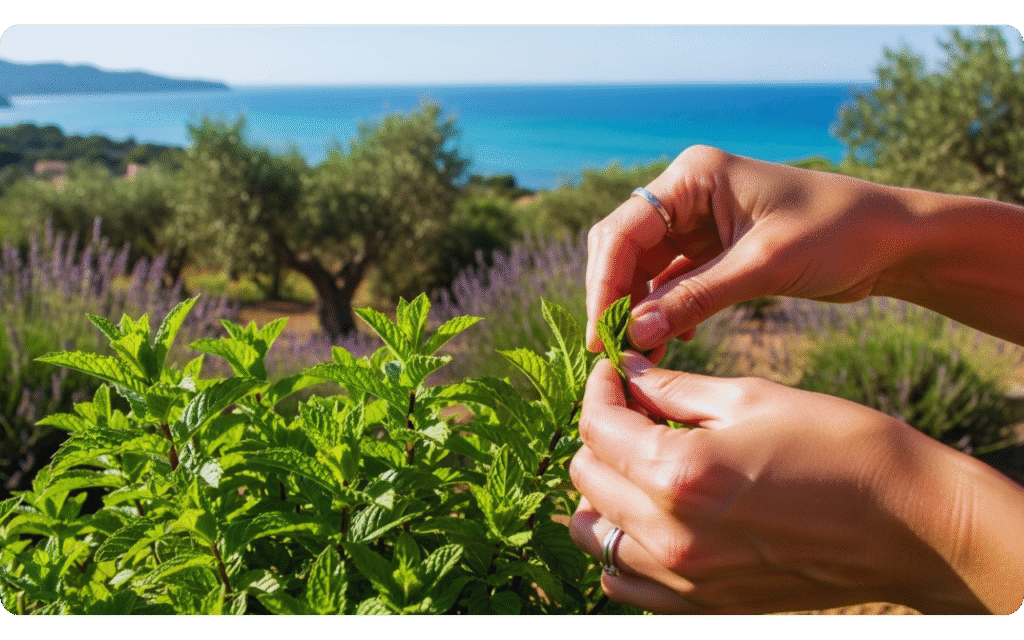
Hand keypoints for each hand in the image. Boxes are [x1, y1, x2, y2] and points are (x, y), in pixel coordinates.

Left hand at [568, 353, 1023, 613]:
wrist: (908, 523)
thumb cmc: (839, 446)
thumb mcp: (753, 398)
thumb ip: (675, 390)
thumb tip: (630, 374)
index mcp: (680, 474)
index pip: (598, 428)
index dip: (600, 389)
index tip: (616, 371)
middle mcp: (671, 535)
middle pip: (586, 479)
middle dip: (599, 434)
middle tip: (632, 409)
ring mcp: (686, 579)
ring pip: (594, 535)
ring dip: (602, 492)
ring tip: (638, 463)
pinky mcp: (704, 604)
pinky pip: (625, 582)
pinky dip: (621, 547)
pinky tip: (651, 516)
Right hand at [585, 145, 919, 351]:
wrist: (893, 239)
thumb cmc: (837, 232)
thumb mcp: (763, 266)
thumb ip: (695, 298)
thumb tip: (633, 333)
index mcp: (693, 176)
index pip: (624, 229)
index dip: (605, 283)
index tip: (601, 334)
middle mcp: (688, 194)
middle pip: (625, 248)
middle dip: (616, 298)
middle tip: (611, 351)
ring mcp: (699, 221)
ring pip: (646, 270)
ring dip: (640, 311)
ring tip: (639, 358)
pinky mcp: (715, 249)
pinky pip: (674, 283)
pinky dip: (667, 312)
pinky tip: (673, 342)